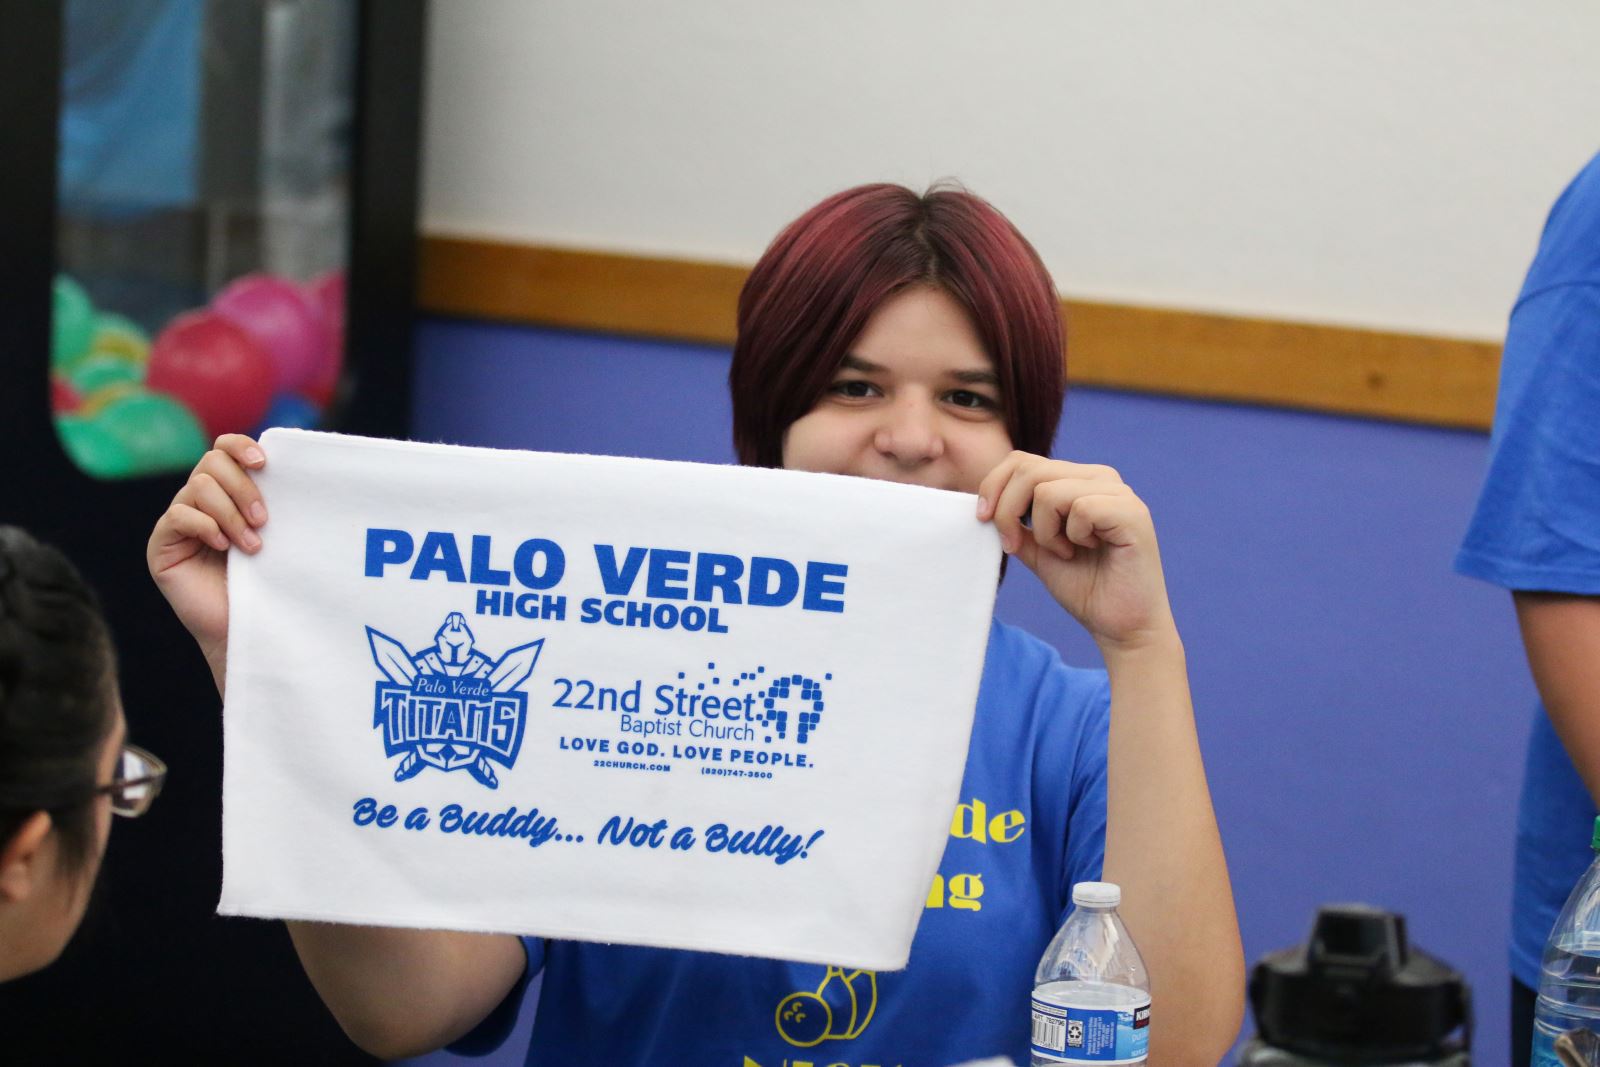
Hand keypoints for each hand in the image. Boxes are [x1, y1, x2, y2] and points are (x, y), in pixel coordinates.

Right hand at [147, 435, 268, 673]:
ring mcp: (178, 521)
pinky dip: (205, 526)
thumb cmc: (267, 581)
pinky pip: (178, 516)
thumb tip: (291, 467)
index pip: (224, 448)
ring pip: (198, 487)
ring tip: (252, 546)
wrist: (247, 626)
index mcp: (227, 491)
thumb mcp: (275, 534)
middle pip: (212, 462)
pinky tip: (224, 547)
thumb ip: (272, 501)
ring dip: (230, 514)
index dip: (240, 446)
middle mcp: (199, 501)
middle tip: (264, 521)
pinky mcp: (162, 544)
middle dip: (242, 488)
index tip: (264, 462)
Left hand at [976, 452, 1175, 652]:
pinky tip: (1087, 551)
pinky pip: (1080, 509)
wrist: (1121, 625)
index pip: (1022, 461)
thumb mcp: (1037, 550)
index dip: (993, 487)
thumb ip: (1016, 523)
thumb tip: (986, 502)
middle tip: (1015, 545)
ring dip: (1044, 531)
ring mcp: (1118, 492)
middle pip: (1029, 470)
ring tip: (1065, 552)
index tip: (983, 520)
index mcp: (1078, 479)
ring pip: (1048, 490)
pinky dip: (1072, 536)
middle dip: (1007, 511)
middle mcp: (1100, 477)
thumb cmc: (1085, 587)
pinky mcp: (1132, 512)